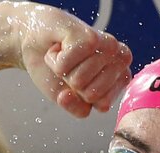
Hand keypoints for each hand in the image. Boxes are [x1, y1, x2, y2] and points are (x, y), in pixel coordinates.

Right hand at [4, 2, 132, 117]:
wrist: (37, 40)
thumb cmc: (57, 69)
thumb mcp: (70, 99)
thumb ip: (78, 109)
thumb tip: (67, 95)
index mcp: (122, 76)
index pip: (103, 105)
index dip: (81, 98)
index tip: (78, 78)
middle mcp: (121, 58)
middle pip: (91, 95)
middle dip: (72, 84)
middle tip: (71, 65)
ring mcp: (108, 44)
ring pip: (78, 81)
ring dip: (62, 70)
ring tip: (64, 54)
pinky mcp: (89, 35)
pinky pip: (64, 67)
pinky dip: (53, 60)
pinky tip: (58, 46)